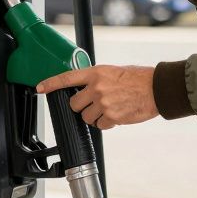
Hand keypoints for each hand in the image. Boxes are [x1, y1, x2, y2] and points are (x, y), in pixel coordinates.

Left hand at [36, 65, 157, 129]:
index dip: (51, 84)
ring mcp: (103, 103)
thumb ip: (97, 79)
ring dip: (94, 117)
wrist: (157, 88)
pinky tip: (117, 115)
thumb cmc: (138, 79)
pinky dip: (106, 123)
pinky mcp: (112, 117)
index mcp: (96, 73)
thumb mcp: (114, 72)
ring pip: (86, 117)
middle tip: (94, 104)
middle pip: (74, 104)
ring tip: (109, 109)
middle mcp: (97, 88)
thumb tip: (86, 89)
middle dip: (81, 107)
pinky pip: (100, 125)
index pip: (67, 78)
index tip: (39, 88)